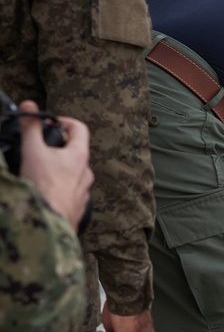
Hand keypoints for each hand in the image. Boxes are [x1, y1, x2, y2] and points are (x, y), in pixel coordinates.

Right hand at [18, 103, 92, 229]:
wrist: (49, 226)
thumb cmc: (43, 187)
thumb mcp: (33, 152)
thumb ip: (31, 128)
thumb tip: (29, 105)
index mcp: (79, 156)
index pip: (80, 128)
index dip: (63, 121)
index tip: (48, 124)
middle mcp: (86, 173)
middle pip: (74, 152)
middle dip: (56, 147)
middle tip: (38, 149)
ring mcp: (83, 192)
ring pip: (72, 175)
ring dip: (57, 169)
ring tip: (37, 172)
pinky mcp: (77, 208)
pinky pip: (68, 193)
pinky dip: (57, 188)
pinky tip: (43, 192)